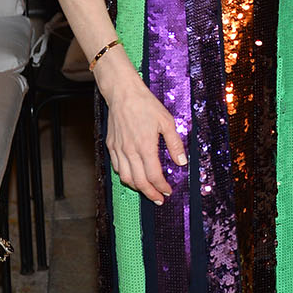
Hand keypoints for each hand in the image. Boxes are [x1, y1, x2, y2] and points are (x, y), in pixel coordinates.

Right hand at [104, 75, 186, 203]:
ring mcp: (118, 149)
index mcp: (145, 146)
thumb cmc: (146, 105)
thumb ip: (175, 144)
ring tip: (147, 190)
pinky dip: (125, 176)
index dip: (161, 187)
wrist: (123, 93)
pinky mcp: (111, 145)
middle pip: (139, 182)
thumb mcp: (167, 122)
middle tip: (158, 199)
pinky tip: (133, 176)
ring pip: (125, 177)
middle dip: (150, 193)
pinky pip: (116, 167)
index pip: (154, 175)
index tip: (168, 191)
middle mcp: (130, 151)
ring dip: (137, 188)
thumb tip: (181, 162)